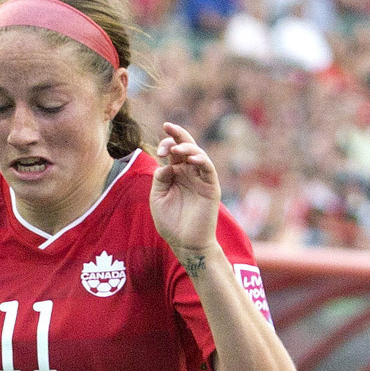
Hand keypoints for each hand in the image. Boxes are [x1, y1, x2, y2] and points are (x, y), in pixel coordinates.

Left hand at [150, 122, 220, 260]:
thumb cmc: (171, 224)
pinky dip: (202, 160)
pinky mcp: (211, 188)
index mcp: (176, 173)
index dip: (166, 144)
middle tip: (167, 126)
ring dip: (188, 147)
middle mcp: (189, 173)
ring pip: (198, 154)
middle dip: (177, 135)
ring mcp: (201, 179)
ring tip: (177, 148)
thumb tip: (165, 164)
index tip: (158, 150)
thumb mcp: (158, 198)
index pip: (172, 151)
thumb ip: (160, 180)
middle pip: (186, 146)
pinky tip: (192, 158)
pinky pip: (208, 169)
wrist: (185, 244)